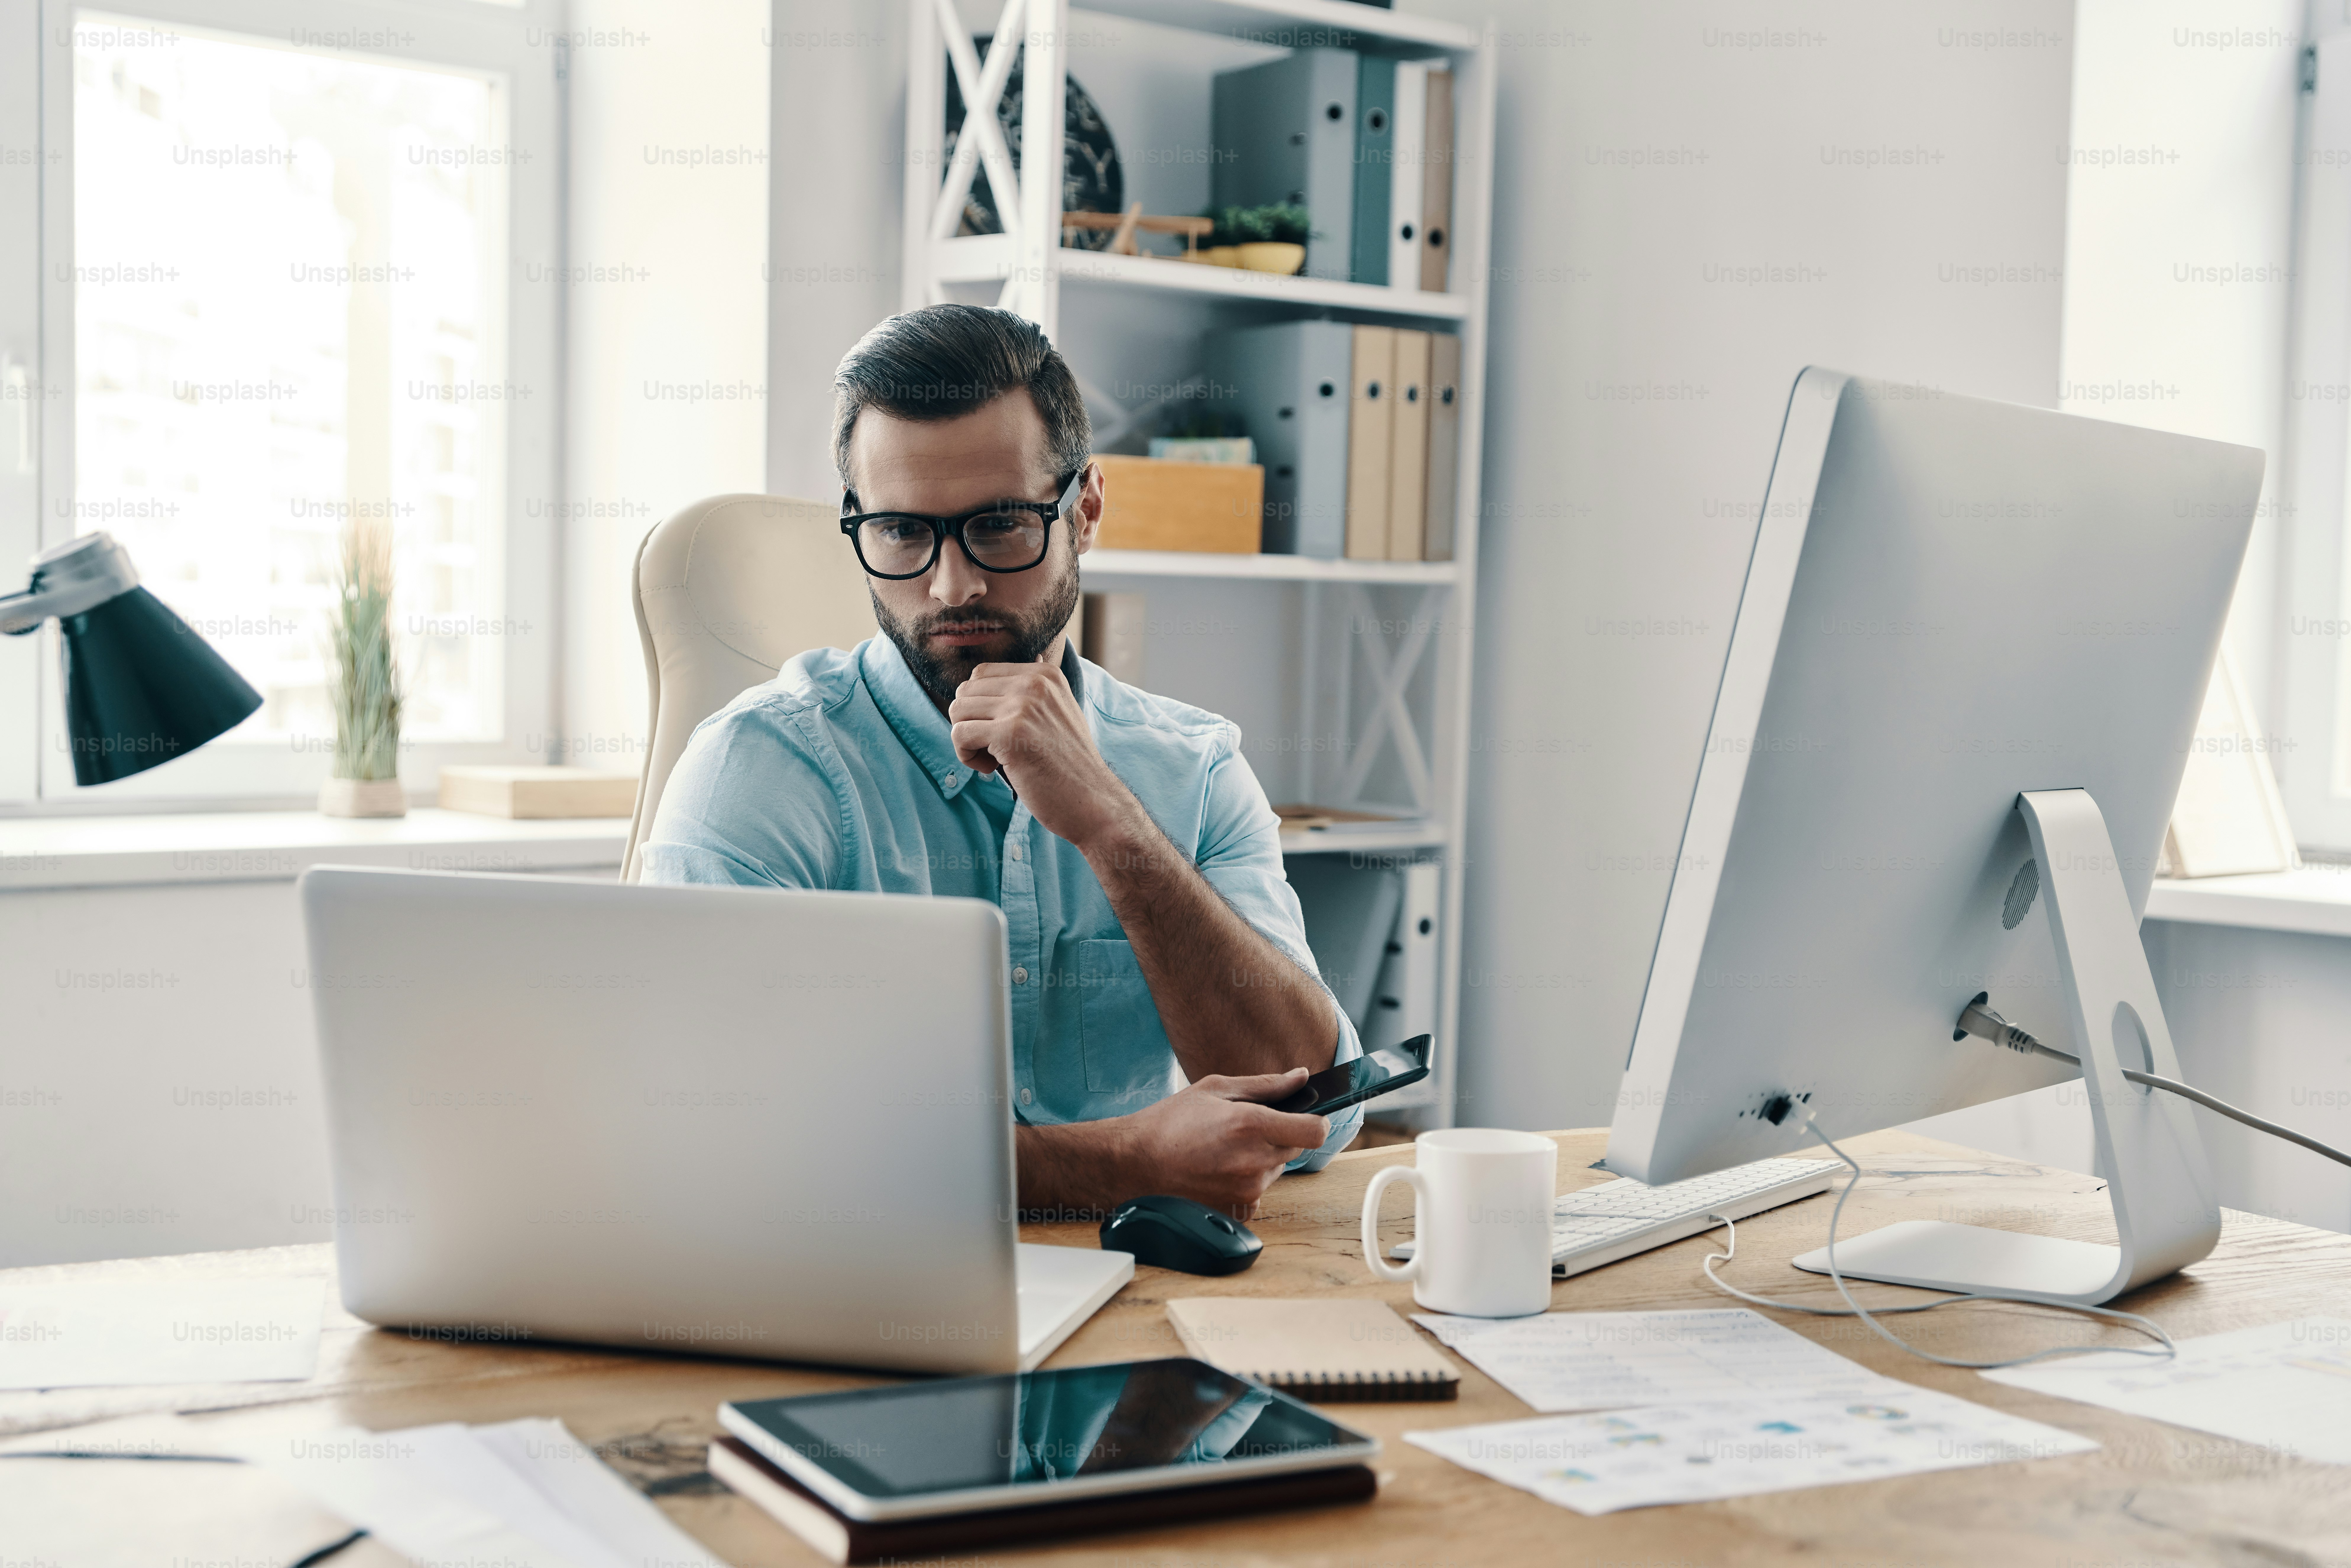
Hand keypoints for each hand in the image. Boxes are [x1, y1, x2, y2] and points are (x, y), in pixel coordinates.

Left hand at [948, 660, 1139, 849]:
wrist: (1091, 800)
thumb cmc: (1069, 764)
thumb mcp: (1058, 712)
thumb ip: (1032, 692)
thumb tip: (1003, 669)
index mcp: (1044, 674)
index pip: (981, 673)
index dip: (979, 706)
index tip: (999, 731)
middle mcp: (1034, 682)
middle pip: (965, 691)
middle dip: (970, 722)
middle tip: (993, 748)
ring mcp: (1023, 706)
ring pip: (958, 711)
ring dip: (966, 740)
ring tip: (993, 759)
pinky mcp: (1010, 733)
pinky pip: (959, 734)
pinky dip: (966, 756)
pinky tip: (992, 768)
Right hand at [1117, 1068, 1330, 1219]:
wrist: (1134, 1162)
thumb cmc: (1170, 1122)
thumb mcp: (1216, 1089)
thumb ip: (1265, 1085)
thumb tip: (1301, 1077)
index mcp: (1251, 1125)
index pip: (1315, 1131)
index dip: (1317, 1122)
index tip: (1308, 1117)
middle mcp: (1253, 1160)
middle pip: (1295, 1148)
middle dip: (1278, 1136)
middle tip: (1243, 1129)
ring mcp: (1246, 1190)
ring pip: (1276, 1169)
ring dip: (1260, 1158)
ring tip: (1223, 1149)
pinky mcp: (1238, 1210)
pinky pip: (1258, 1191)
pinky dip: (1246, 1181)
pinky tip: (1218, 1170)